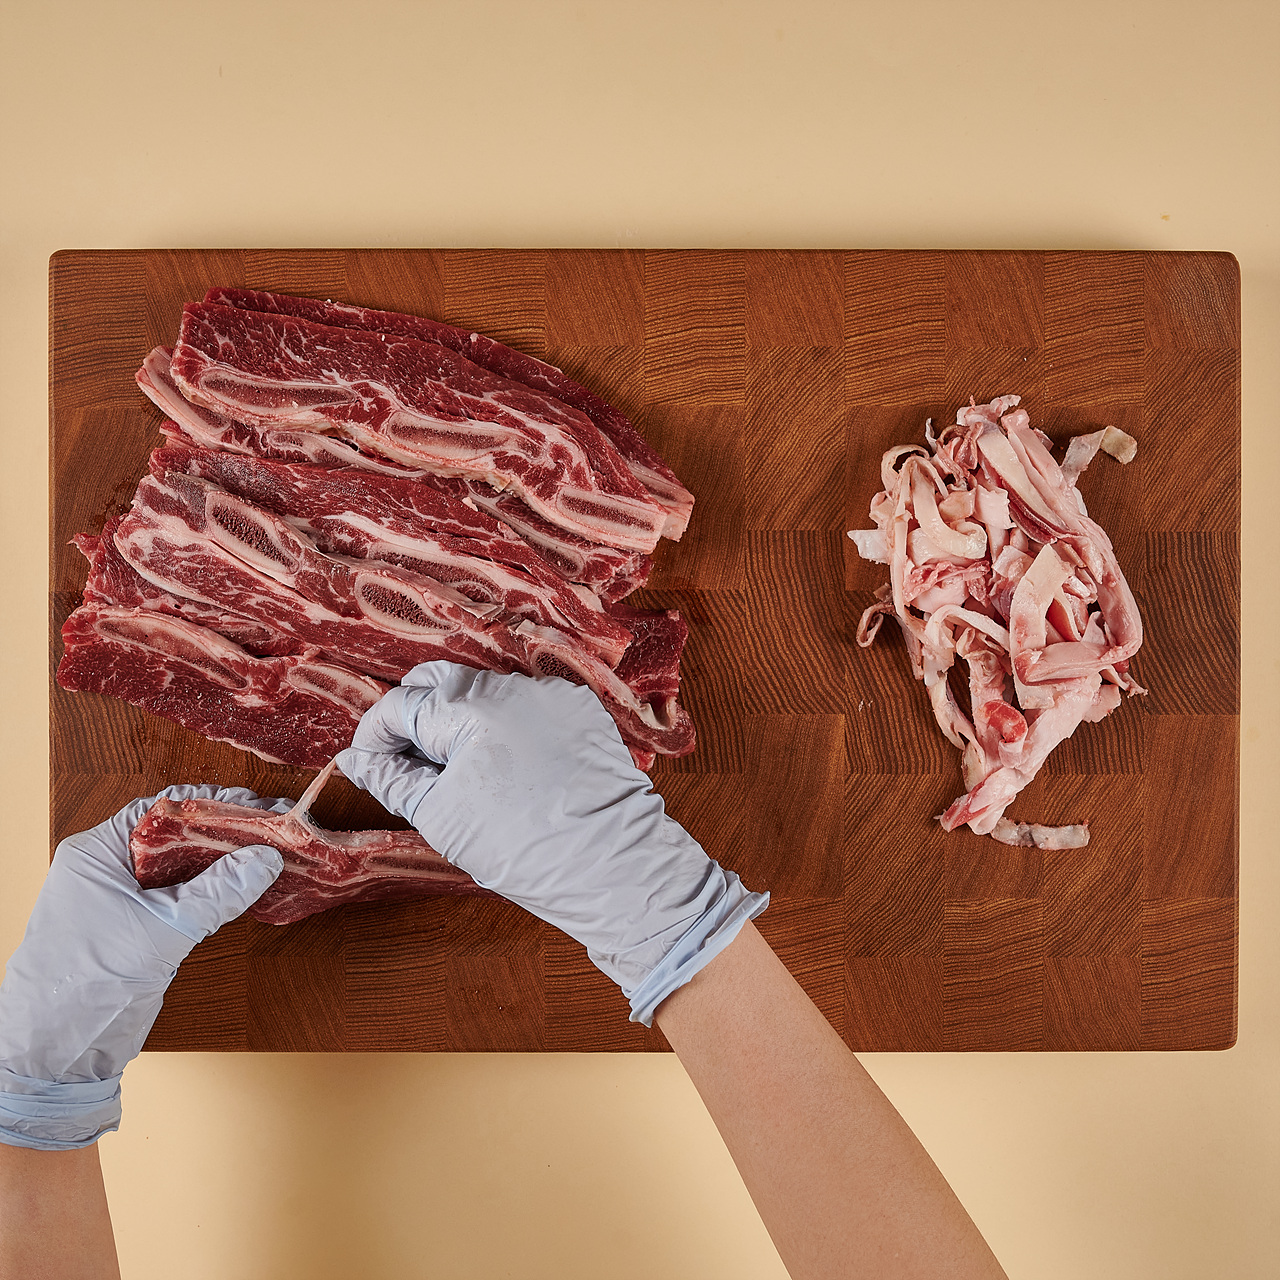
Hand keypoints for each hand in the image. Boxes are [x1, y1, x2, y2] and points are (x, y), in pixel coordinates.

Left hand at [0, 786, 286, 1150]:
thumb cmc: (86, 987)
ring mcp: (119, 901)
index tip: (255, 806)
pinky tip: (243, 891)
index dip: (211, 802)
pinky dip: (212, 892)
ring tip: (265, 857)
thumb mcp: (161, 930)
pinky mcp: (136, 930)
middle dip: (222, 832)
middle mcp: (105, 869)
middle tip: (270, 831)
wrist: (55, 1058)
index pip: (160, 808)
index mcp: (96, 853)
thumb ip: (217, 892)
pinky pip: (181, 898)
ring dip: (220, 864)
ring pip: (179, 867)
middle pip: (173, 835)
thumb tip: (265, 859)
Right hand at [337, 662, 766, 1024]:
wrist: (614, 866)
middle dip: (415, 717)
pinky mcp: (580, 708)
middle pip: (441, 683)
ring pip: (484, 692)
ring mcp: (550, 693)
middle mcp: (512, 686)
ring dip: (460, 721)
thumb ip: (393, 778)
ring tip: (458, 773)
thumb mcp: (442, 818)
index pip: (402, 703)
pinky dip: (505, 727)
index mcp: (471, 708)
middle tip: (407, 763)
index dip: (376, 734)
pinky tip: (506, 769)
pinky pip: (526, 704)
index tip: (369, 762)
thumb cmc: (525, 850)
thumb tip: (358, 759)